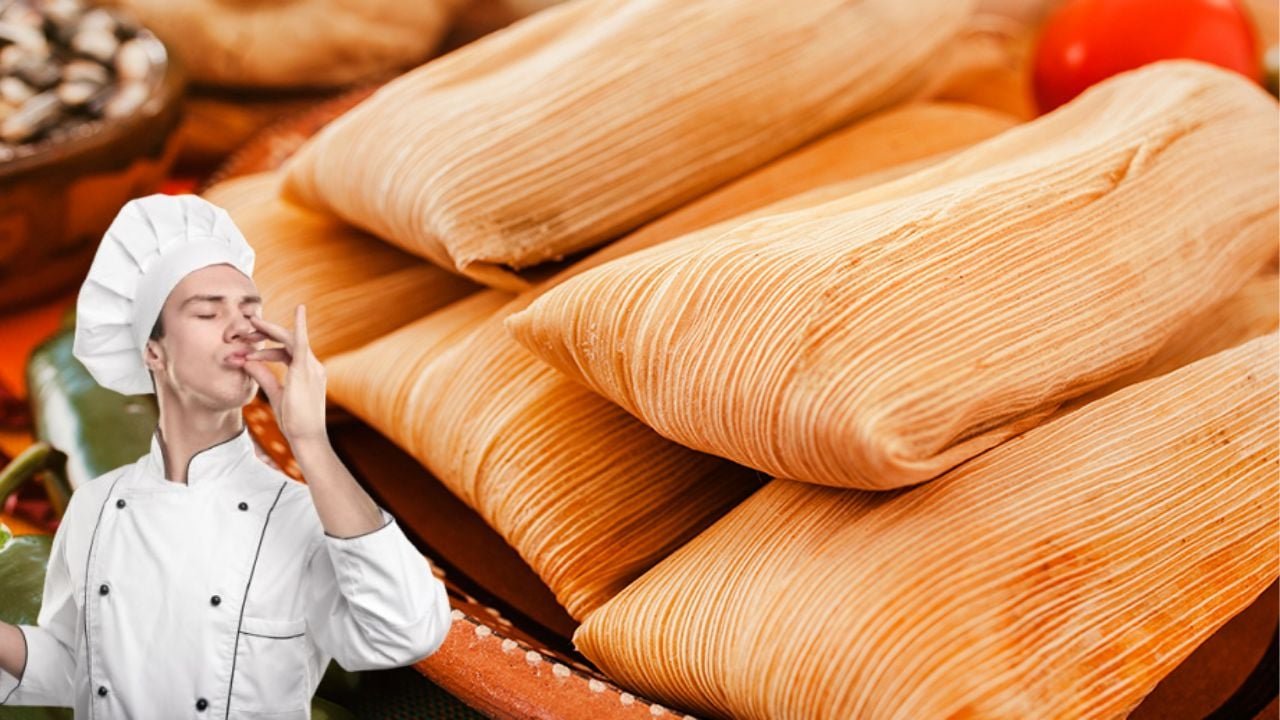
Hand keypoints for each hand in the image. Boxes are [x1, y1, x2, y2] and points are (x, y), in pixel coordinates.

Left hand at [239, 305, 327, 444]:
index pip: (284, 352)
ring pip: (289, 340)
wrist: (306, 438)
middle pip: (287, 341)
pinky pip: (301, 343)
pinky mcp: (306, 370)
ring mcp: (311, 367)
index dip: (265, 348)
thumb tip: (247, 361)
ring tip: (250, 325)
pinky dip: (300, 326)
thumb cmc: (294, 422)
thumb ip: (263, 376)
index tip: (246, 347)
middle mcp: (312, 366)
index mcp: (305, 372)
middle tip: (246, 326)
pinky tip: (300, 310)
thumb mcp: (275, 395)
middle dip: (266, 332)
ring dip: (269, 332)